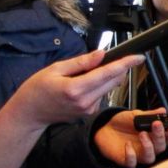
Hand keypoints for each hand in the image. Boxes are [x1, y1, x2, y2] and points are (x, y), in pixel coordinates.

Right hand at [6, 50, 143, 130]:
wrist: (29, 113)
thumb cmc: (37, 89)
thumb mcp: (55, 69)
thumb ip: (81, 62)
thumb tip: (101, 54)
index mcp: (75, 89)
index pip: (107, 74)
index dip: (125, 64)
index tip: (138, 57)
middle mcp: (85, 101)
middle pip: (112, 81)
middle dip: (119, 68)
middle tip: (116, 58)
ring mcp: (88, 109)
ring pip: (107, 88)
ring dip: (105, 77)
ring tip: (83, 74)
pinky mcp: (89, 112)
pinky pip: (100, 95)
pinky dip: (98, 86)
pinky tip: (82, 84)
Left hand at [93, 108, 167, 166]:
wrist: (105, 128)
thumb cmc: (122, 123)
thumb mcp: (136, 115)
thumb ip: (149, 114)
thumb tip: (163, 111)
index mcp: (154, 136)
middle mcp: (149, 146)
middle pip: (161, 147)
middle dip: (160, 136)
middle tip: (156, 125)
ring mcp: (138, 154)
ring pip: (150, 157)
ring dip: (148, 146)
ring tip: (142, 133)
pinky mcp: (126, 160)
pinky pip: (132, 162)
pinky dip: (131, 155)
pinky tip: (127, 145)